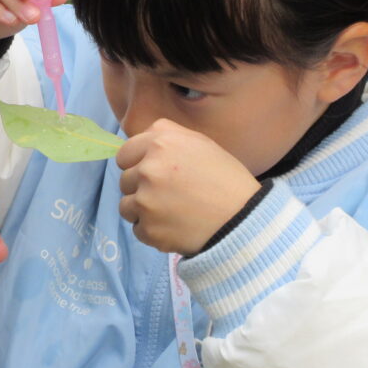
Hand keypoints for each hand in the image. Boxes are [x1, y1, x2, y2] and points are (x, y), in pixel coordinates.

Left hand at [116, 119, 261, 254]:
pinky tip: (175, 227)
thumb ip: (166, 136)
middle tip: (168, 195)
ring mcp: (146, 201)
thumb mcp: (200, 143)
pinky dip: (152, 231)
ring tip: (171, 212)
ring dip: (143, 210)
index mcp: (161, 143)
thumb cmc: (226, 179)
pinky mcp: (148, 229)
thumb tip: (141, 140)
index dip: (136, 164)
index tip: (152, 173)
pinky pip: (138, 229)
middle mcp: (149, 169)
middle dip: (140, 187)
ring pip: (126, 206)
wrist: (243, 219)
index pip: (124, 154)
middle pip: (124, 180)